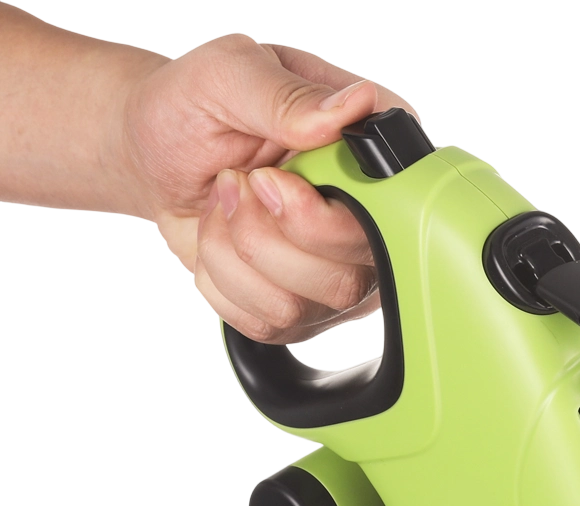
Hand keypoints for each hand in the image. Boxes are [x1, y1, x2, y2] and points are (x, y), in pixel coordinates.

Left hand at [123, 34, 416, 342]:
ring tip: (225, 205)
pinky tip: (222, 240)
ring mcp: (339, 271)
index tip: (269, 180)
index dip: (323, 217)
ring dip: (236, 256)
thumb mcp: (227, 75)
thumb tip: (354, 105)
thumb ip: (288, 95)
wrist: (156, 155)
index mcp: (371, 156)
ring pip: (302, 307)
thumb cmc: (193, 109)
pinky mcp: (304, 307)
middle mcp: (368, 221)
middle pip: (349, 277)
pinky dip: (222, 282)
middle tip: (235, 183)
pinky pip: (267, 323)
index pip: (391, 215)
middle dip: (265, 236)